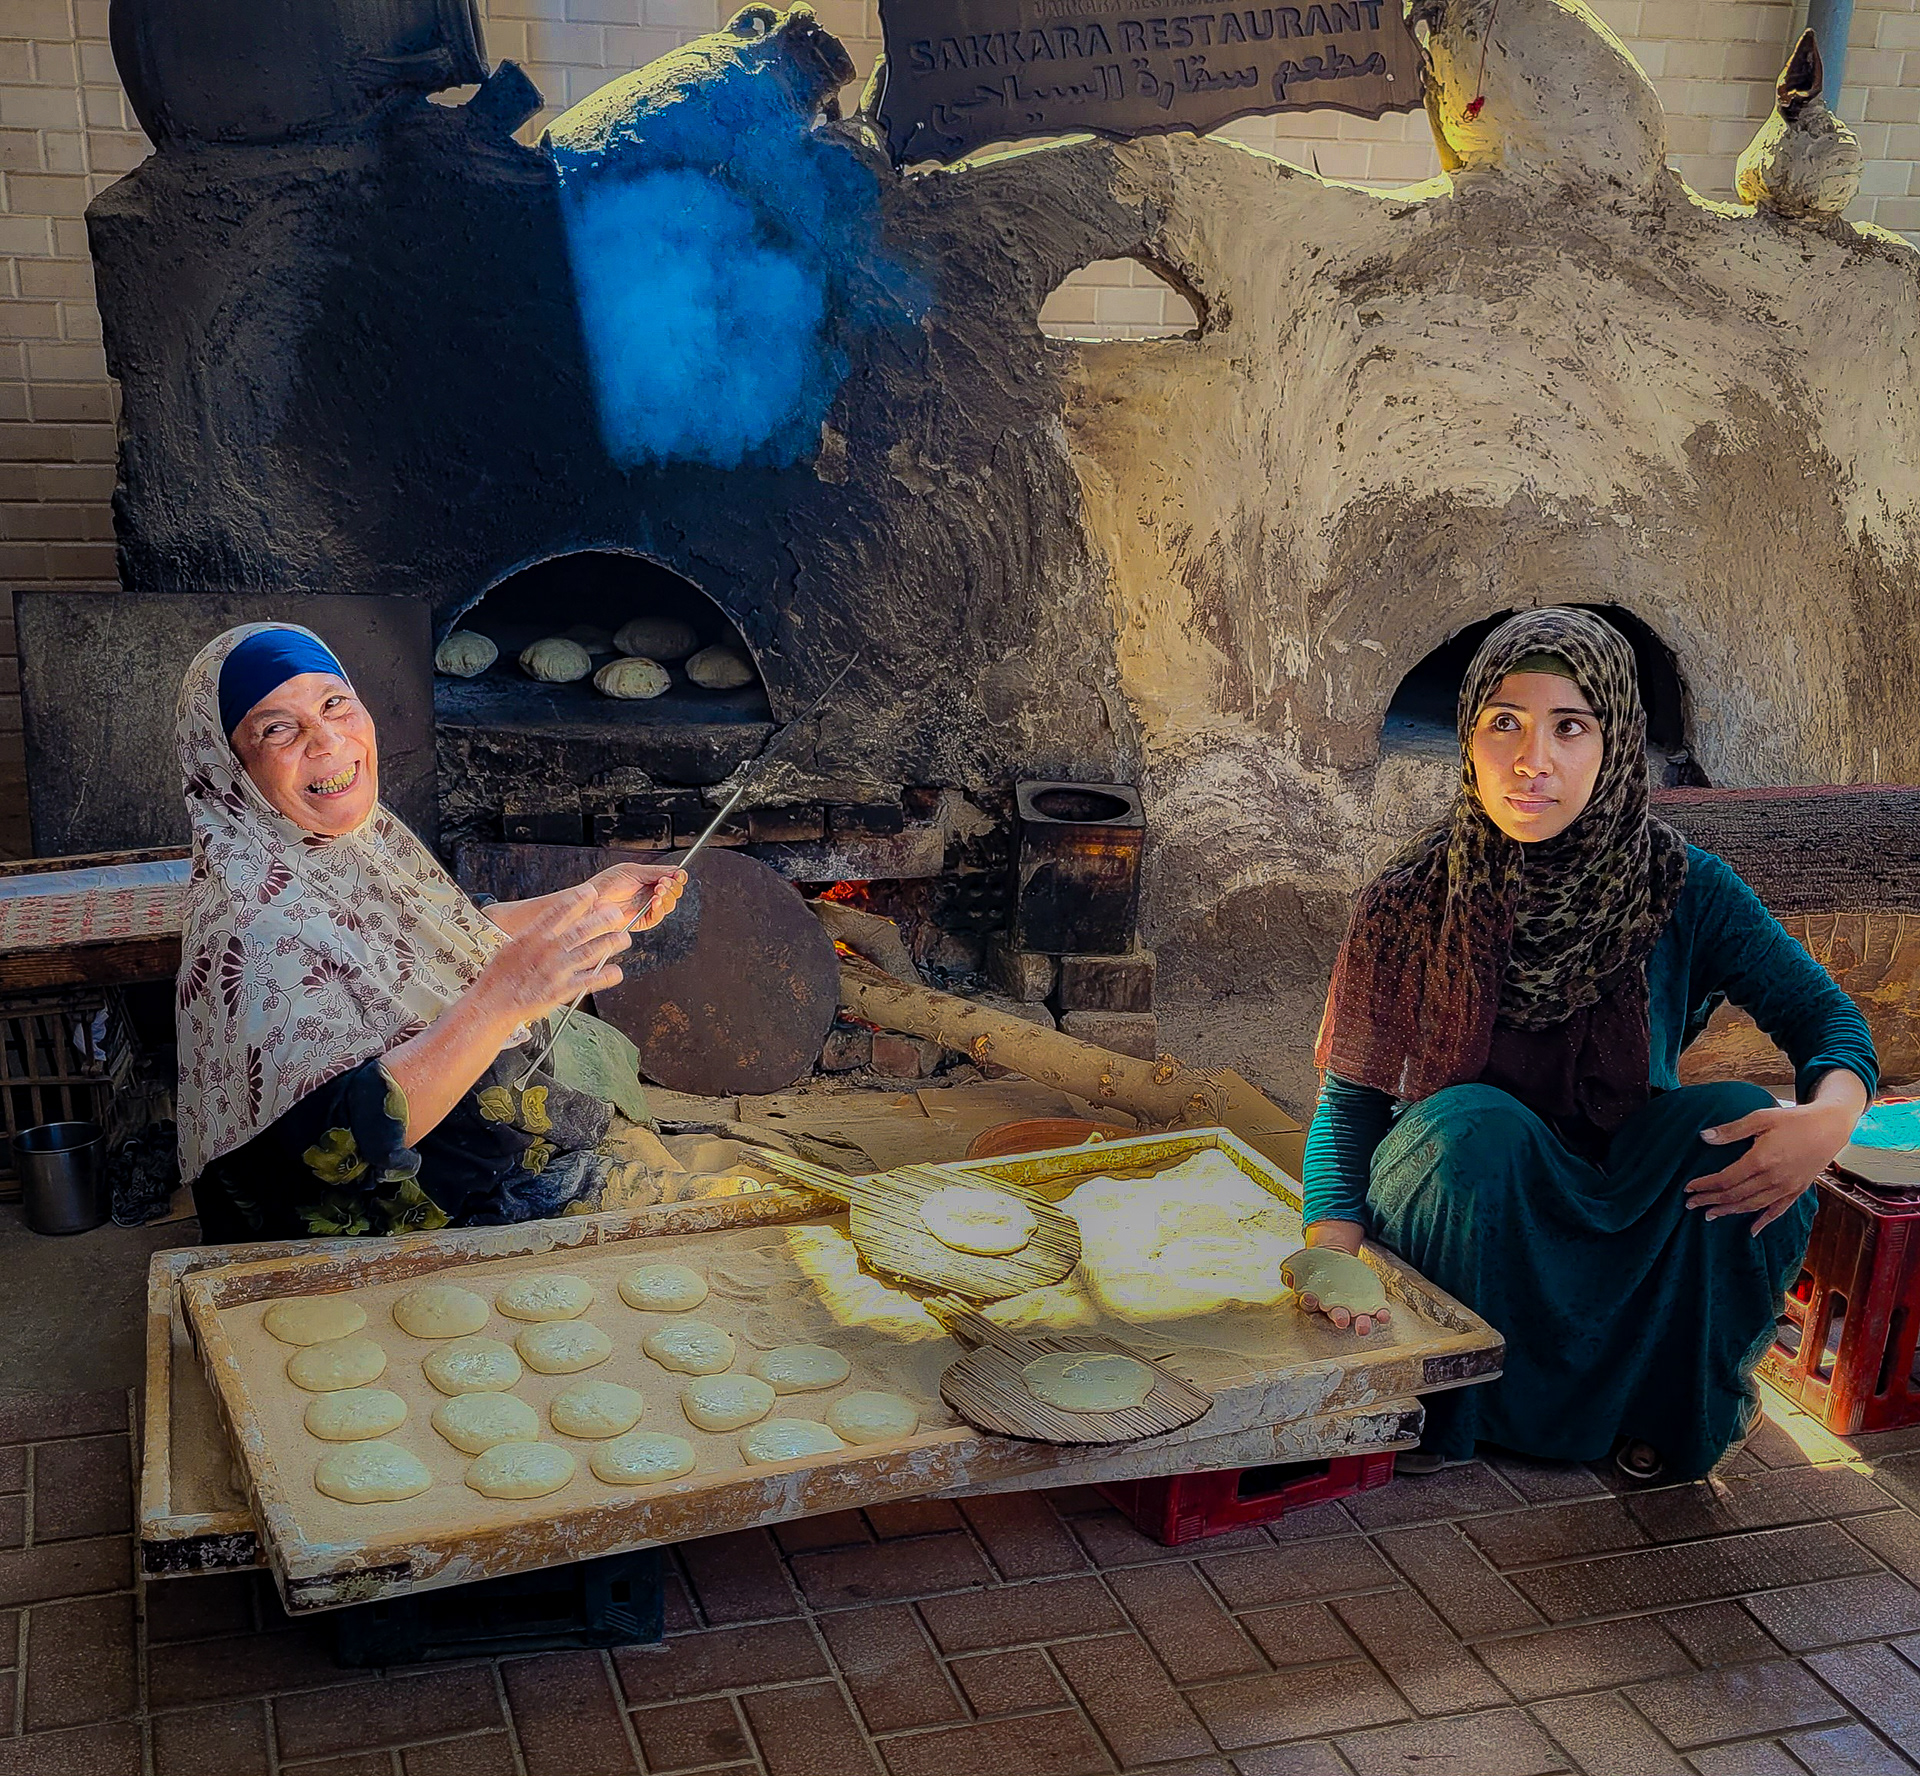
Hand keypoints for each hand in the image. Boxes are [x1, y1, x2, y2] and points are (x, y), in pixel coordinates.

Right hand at [475, 883, 634, 1022]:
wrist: (492, 1003)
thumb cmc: (499, 976)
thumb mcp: (512, 947)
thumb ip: (534, 934)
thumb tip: (550, 921)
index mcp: (532, 936)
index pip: (558, 912)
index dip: (577, 900)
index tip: (592, 892)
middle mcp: (547, 950)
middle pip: (580, 930)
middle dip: (602, 920)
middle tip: (617, 913)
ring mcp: (556, 970)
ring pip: (590, 952)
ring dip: (609, 944)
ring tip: (624, 939)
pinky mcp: (561, 990)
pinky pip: (588, 981)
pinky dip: (605, 976)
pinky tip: (617, 972)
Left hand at [588, 863, 686, 933]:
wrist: (592, 900)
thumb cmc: (605, 884)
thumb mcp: (632, 871)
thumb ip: (655, 871)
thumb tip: (674, 870)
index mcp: (648, 881)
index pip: (671, 880)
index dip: (678, 877)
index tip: (679, 874)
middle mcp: (650, 895)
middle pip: (674, 893)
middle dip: (673, 886)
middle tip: (664, 882)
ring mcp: (647, 908)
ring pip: (669, 905)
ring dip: (667, 897)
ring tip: (658, 890)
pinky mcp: (642, 921)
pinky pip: (658, 917)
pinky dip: (660, 909)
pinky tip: (655, 901)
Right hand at [1295, 1219, 1391, 1336]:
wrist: (1334, 1261)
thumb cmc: (1314, 1267)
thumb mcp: (1300, 1265)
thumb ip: (1293, 1271)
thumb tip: (1288, 1277)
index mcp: (1316, 1301)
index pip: (1311, 1305)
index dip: (1310, 1302)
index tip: (1310, 1298)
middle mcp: (1335, 1309)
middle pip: (1337, 1316)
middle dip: (1340, 1318)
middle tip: (1341, 1320)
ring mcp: (1353, 1307)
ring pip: (1357, 1319)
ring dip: (1361, 1324)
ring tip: (1364, 1327)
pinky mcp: (1368, 1302)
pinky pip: (1375, 1311)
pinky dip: (1380, 1314)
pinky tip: (1383, 1315)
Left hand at [1688, 1090, 1860, 1235]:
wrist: (1830, 1127)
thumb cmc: (1794, 1119)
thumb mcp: (1761, 1118)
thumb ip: (1731, 1130)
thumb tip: (1704, 1137)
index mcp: (1761, 1160)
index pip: (1726, 1179)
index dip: (1705, 1185)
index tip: (1688, 1188)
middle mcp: (1774, 1179)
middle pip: (1735, 1196)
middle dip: (1711, 1201)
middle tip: (1690, 1204)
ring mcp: (1787, 1187)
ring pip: (1753, 1206)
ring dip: (1729, 1212)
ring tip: (1710, 1215)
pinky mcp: (1798, 1190)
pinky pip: (1778, 1210)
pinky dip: (1764, 1221)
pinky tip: (1752, 1231)